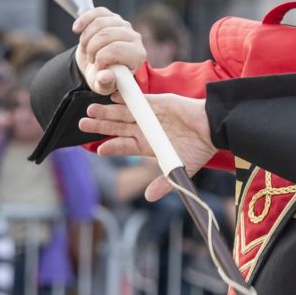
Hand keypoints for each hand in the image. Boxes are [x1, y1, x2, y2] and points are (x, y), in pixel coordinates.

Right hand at [72, 7, 146, 94]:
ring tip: (87, 50)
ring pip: (99, 23)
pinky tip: (77, 30)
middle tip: (91, 59)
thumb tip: (105, 76)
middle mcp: (134, 37)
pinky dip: (83, 21)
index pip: (117, 49)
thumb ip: (105, 84)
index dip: (102, 57)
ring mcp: (123, 24)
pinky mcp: (111, 16)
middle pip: (107, 34)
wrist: (97, 65)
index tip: (97, 66)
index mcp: (137, 55)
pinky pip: (96, 13)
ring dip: (86, 38)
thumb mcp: (104, 86)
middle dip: (92, 48)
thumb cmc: (104, 77)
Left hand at [79, 93, 215, 199]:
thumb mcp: (180, 169)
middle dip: (101, 126)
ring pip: (123, 113)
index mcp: (148, 146)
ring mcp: (150, 115)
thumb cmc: (199, 149)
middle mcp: (145, 130)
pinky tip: (112, 96)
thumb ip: (164, 183)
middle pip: (118, 128)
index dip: (112, 147)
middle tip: (82, 125)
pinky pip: (137, 99)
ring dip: (107, 112)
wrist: (213, 128)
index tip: (100, 150)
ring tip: (91, 110)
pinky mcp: (157, 102)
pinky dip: (125, 97)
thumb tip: (149, 198)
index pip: (124, 146)